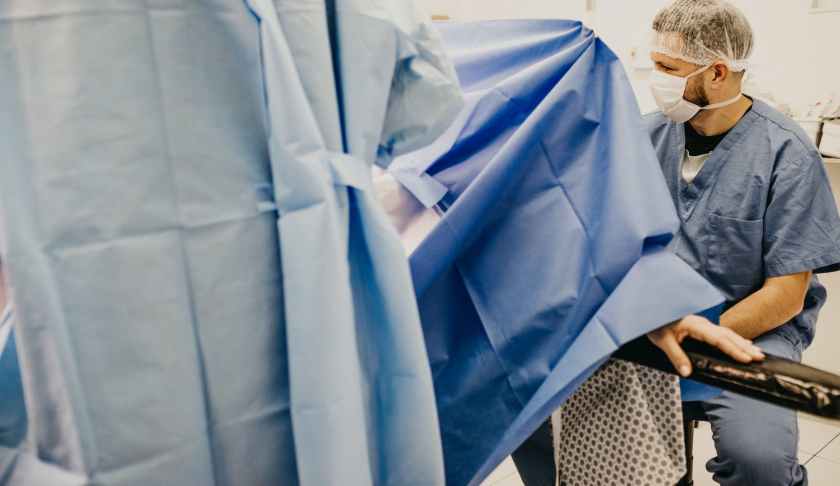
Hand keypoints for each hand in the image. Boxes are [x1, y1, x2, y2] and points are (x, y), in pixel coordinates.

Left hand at [647, 315, 764, 376]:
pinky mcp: (701, 328)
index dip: (733, 349)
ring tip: (758, 353)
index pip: (718, 339)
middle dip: (744, 346)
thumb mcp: (662, 341)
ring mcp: (703, 324)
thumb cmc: (655, 325)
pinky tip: (743, 344)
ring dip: (742, 343)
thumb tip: (687, 372)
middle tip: (760, 357)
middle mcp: (702, 324)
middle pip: (727, 335)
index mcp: (695, 326)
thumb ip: (675, 356)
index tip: (746, 358)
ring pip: (727, 333)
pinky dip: (734, 339)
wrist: (649, 310)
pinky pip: (722, 334)